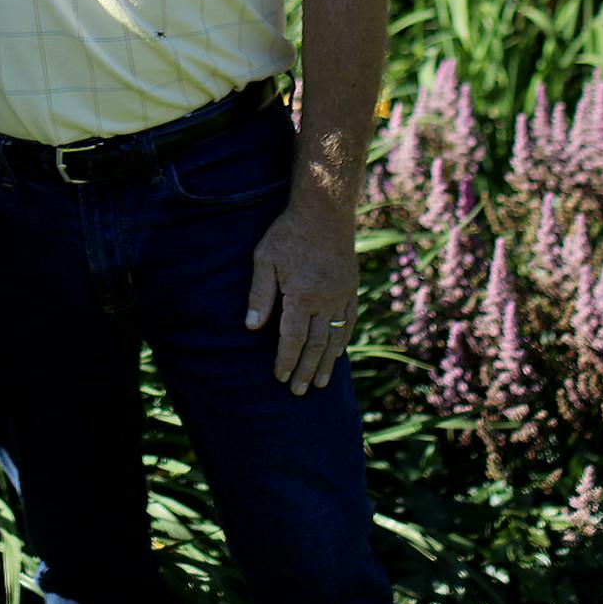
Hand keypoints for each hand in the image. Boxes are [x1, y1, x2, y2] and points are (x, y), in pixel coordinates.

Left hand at [244, 201, 359, 395]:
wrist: (325, 211)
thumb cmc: (288, 233)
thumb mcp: (265, 259)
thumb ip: (260, 294)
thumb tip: (252, 326)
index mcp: (301, 295)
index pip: (292, 339)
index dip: (286, 361)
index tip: (280, 377)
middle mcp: (325, 300)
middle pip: (315, 345)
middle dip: (306, 370)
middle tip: (299, 392)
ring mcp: (341, 296)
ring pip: (335, 338)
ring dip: (327, 363)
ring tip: (320, 383)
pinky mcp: (351, 289)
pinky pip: (349, 322)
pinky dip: (343, 341)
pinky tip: (338, 355)